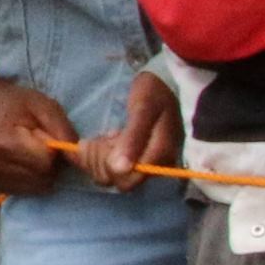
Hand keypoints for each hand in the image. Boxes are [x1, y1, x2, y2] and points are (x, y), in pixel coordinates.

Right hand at [0, 69, 71, 198]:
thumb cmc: (17, 104)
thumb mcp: (44, 105)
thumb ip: (63, 129)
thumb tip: (77, 156)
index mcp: (3, 142)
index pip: (46, 163)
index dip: (54, 150)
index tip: (46, 135)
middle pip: (43, 178)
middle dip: (50, 164)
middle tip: (41, 144)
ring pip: (37, 188)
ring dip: (43, 173)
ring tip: (33, 153)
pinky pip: (27, 192)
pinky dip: (33, 180)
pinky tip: (25, 163)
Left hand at [75, 73, 181, 192]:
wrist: (166, 83)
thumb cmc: (154, 92)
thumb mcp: (143, 108)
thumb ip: (133, 138)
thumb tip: (120, 168)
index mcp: (160, 156)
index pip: (127, 180)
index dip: (106, 165)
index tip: (102, 138)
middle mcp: (155, 165)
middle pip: (117, 181)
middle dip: (100, 160)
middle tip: (100, 136)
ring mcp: (146, 163)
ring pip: (112, 176)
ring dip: (98, 158)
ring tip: (103, 136)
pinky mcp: (138, 159)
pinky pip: (113, 168)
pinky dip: (101, 156)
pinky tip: (105, 139)